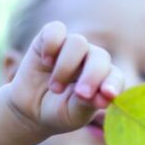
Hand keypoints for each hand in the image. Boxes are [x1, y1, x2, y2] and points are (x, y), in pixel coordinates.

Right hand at [6, 21, 123, 134]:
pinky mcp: (50, 39)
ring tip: (55, 88)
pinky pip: (55, 29)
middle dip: (92, 75)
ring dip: (66, 67)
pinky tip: (46, 62)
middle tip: (81, 94)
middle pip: (100, 56)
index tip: (108, 94)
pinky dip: (51, 44)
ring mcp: (72, 47)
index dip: (113, 83)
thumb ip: (87, 105)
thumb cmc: (58, 112)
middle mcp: (91, 59)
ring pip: (78, 43)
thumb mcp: (72, 114)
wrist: (29, 108)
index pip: (115, 75)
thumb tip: (102, 97)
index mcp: (104, 78)